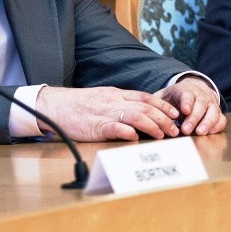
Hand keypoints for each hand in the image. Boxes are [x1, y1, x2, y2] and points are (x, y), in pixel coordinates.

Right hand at [35, 86, 181, 141]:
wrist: (55, 105)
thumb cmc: (78, 105)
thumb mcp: (102, 98)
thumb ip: (119, 104)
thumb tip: (138, 115)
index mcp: (116, 94)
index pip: (145, 97)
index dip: (162, 105)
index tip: (175, 114)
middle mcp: (114, 101)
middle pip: (145, 107)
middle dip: (163, 118)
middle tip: (175, 130)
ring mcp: (105, 113)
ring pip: (135, 116)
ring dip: (152, 126)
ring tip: (162, 135)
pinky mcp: (95, 126)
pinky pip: (114, 127)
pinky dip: (126, 131)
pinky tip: (136, 137)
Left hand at [154, 77, 226, 136]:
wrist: (195, 89)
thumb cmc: (177, 96)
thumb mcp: (165, 95)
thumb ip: (157, 103)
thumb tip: (145, 111)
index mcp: (186, 90)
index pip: (187, 95)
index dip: (186, 102)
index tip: (184, 110)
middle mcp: (201, 96)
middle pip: (200, 105)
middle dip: (194, 118)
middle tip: (186, 129)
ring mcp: (211, 104)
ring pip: (213, 111)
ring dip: (207, 122)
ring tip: (200, 133)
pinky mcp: (217, 113)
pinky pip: (221, 119)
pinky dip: (217, 126)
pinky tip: (210, 133)